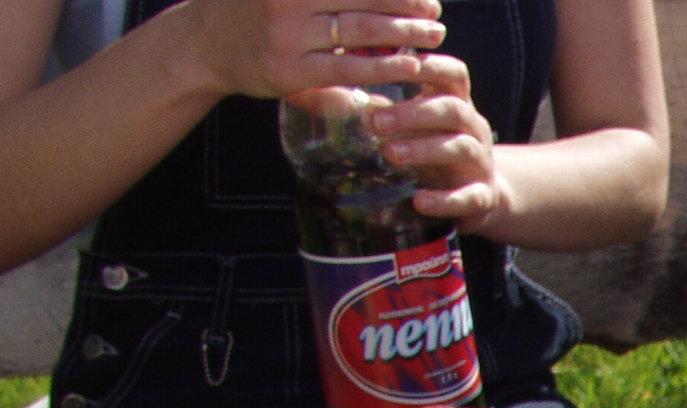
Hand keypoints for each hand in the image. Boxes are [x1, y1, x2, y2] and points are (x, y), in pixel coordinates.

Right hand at [185, 0, 443, 100]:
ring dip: (404, 34)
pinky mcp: (292, 72)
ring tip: (433, 35)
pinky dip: (384, 66)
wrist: (201, 44)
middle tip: (435, 12)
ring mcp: (288, 37)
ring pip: (360, 32)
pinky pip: (349, 69)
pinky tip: (410, 65)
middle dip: (405, 4)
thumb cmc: (249, 8)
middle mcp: (287, 1)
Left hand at [369, 54, 506, 232]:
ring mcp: (481, 164)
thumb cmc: (434, 151)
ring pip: (461, 149)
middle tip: (376, 122)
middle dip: (415, 113)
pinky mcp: (482, 197)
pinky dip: (444, 200)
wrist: (481, 197)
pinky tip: (419, 202)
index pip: (454, 74)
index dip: (432, 65)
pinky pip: (468, 197)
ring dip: (425, 149)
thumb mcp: (409, 127)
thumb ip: (369, 109)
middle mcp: (473, 129)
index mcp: (456, 104)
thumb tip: (300, 93)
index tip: (404, 62)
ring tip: (390, 155)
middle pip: (453, 109)